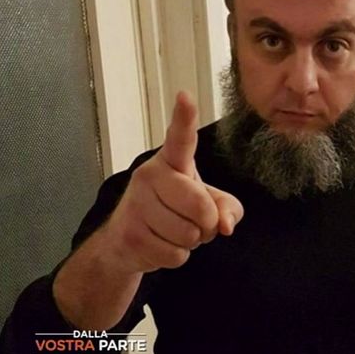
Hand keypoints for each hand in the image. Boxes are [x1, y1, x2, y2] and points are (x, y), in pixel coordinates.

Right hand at [102, 91, 243, 273]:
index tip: (185, 96)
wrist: (126, 241)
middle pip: (201, 207)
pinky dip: (176, 257)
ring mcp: (137, 204)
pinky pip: (176, 255)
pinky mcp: (131, 233)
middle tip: (194, 221)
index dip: (184, 118)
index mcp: (172, 162)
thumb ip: (228, 208)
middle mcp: (150, 176)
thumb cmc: (174, 211)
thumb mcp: (207, 203)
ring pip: (189, 235)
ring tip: (173, 231)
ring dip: (190, 242)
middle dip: (207, 224)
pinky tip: (160, 244)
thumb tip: (225, 225)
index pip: (180, 139)